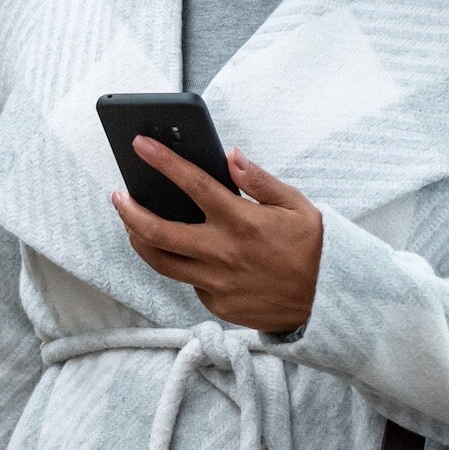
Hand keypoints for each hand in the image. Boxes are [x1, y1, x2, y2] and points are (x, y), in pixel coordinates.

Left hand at [116, 141, 323, 335]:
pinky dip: (181, 264)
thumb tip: (231, 156)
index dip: (162, 161)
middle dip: (129, 210)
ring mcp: (217, 283)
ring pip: (161, 262)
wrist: (329, 303)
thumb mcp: (297, 206)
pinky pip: (189, 281)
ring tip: (131, 223)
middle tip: (118, 195)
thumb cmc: (314, 249)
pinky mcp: (217, 305)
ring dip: (139, 240)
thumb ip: (260, 181)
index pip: (193, 184)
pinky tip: (182, 251)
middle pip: (157, 232)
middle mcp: (224, 253)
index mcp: (243, 222)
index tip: (139, 144)